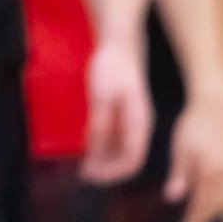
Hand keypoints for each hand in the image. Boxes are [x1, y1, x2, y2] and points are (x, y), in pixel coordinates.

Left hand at [81, 36, 153, 184]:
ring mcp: (131, 119)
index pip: (131, 160)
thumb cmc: (110, 69)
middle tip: (83, 174)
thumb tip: (95, 154)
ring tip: (84, 164)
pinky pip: (116, 136)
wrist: (119, 46)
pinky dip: (103, 145)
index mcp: (139, 124)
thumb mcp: (101, 98)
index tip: (91, 176)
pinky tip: (87, 146)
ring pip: (121, 148)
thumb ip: (100, 126)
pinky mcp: (123, 112)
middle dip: (106, 169)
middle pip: (127, 158)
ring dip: (104, 159)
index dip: (111, 173)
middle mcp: (138, 126)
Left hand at [162, 97, 222, 221]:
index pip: (202, 204)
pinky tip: (207, 204)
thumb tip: (173, 198)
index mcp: (212, 171)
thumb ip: (179, 174)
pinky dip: (218, 202)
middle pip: (215, 206)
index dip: (193, 220)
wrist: (217, 109)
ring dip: (211, 213)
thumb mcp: (181, 149)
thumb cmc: (194, 126)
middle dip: (202, 220)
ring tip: (196, 221)